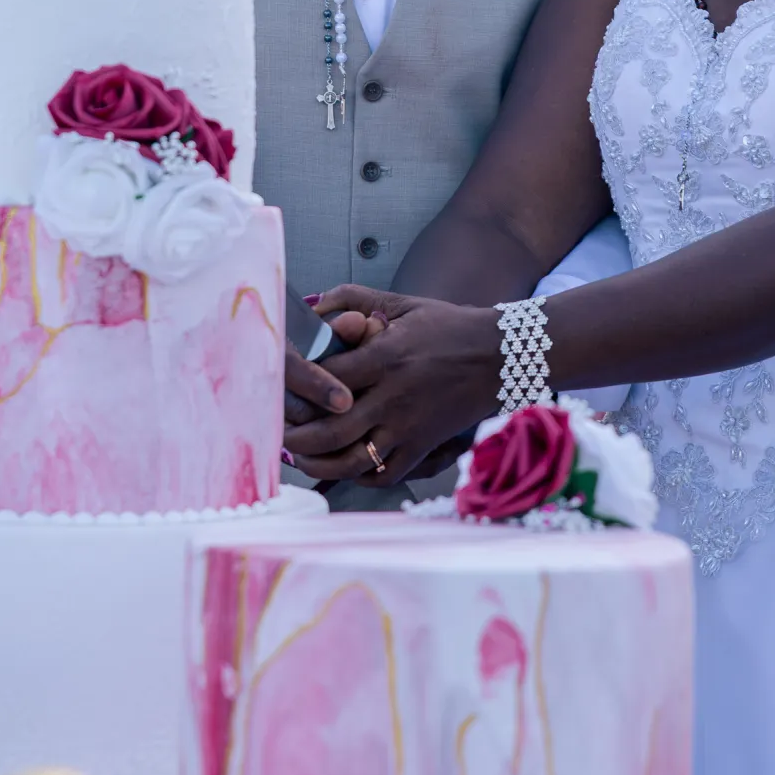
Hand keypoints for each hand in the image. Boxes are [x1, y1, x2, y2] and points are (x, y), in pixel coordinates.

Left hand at [284, 286, 500, 486]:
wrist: (498, 356)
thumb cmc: (447, 327)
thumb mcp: (402, 303)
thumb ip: (353, 299)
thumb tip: (311, 307)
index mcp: (386, 356)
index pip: (328, 379)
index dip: (298, 387)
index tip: (280, 388)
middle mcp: (394, 396)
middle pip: (331, 429)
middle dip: (296, 438)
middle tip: (276, 434)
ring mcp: (409, 426)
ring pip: (353, 461)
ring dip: (318, 465)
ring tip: (298, 458)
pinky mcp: (423, 447)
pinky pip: (383, 474)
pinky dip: (357, 475)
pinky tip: (339, 467)